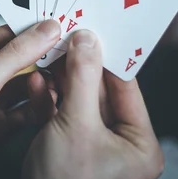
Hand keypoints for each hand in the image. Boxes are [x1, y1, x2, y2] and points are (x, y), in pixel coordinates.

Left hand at [0, 21, 60, 153]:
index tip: (56, 24)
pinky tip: (49, 100)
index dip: (28, 31)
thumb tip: (46, 29)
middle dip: (39, 58)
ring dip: (40, 83)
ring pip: (21, 88)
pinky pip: (23, 112)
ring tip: (58, 78)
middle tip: (66, 50)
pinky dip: (37, 106)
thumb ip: (15, 55)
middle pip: (13, 63)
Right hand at [23, 30, 163, 178]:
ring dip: (60, 79)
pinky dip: (48, 98)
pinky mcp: (68, 145)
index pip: (126, 88)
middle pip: (99, 91)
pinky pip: (61, 114)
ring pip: (77, 99)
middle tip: (65, 39)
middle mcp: (120, 144)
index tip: (93, 33)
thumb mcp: (77, 125)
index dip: (108, 57)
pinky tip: (37, 81)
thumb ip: (82, 78)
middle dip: (79, 66)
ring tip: (48, 56)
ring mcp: (92, 145)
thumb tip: (87, 42)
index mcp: (140, 144)